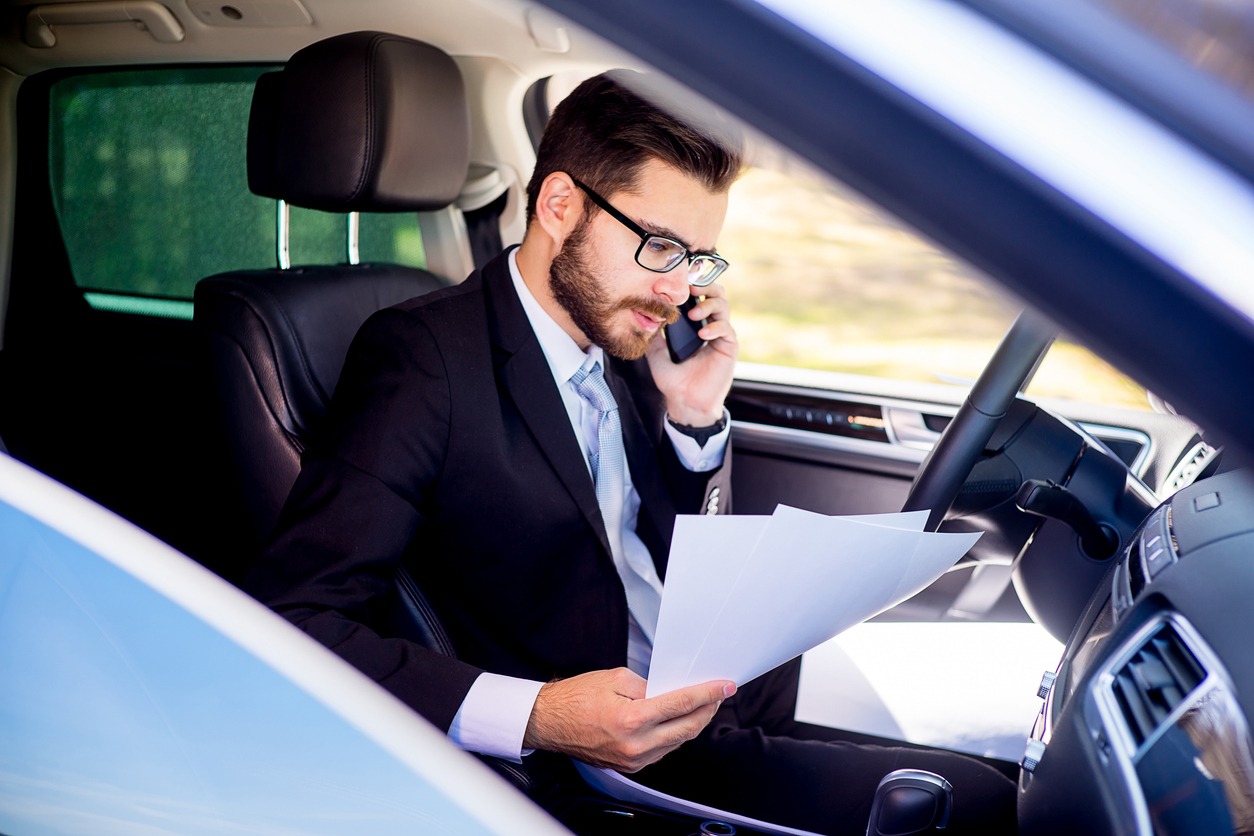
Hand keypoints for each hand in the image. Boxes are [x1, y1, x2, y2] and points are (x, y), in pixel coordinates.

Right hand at [522, 667, 735, 771]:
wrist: (548, 722)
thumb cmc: (576, 697)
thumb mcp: (615, 678)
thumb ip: (648, 685)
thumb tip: (672, 691)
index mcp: (632, 719)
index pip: (681, 704)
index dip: (708, 694)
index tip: (725, 686)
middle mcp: (636, 744)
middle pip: (687, 728)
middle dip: (708, 709)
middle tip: (719, 694)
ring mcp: (634, 759)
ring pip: (678, 741)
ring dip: (694, 722)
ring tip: (702, 704)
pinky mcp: (630, 766)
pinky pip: (663, 749)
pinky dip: (676, 734)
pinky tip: (679, 720)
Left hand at [646, 282, 737, 425]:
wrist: (684, 402)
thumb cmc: (672, 380)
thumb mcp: (656, 352)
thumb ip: (654, 333)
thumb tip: (645, 314)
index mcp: (694, 325)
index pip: (699, 296)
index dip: (693, 285)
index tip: (680, 281)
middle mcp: (709, 326)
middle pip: (716, 294)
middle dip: (705, 287)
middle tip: (691, 289)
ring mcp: (720, 336)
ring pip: (724, 306)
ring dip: (709, 305)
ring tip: (694, 315)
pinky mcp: (729, 348)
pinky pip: (727, 329)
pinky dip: (715, 327)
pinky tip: (703, 334)